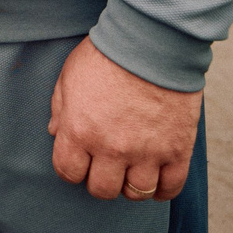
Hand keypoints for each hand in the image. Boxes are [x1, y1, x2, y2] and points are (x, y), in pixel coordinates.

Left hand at [47, 36, 199, 202]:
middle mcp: (111, 148)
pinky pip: (171, 188)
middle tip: (107, 163)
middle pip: (102, 189)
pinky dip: (163, 189)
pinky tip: (158, 176)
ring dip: (132, 185)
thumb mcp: (69, 76)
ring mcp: (147, 152)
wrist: (153, 39)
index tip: (81, 160)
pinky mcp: (177, 149)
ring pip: (136, 193)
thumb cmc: (107, 53)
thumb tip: (55, 133)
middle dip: (101, 178)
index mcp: (79, 131)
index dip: (73, 168)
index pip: (68, 172)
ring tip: (133, 168)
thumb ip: (60, 109)